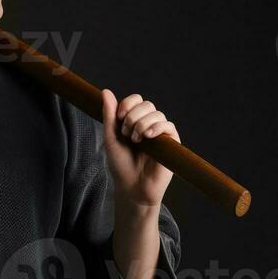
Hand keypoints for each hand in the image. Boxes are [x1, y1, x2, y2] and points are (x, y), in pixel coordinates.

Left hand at [101, 90, 180, 207]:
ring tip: (136, 140)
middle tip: (126, 134)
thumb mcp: (111, 138)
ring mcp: (161, 133)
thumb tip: (106, 91)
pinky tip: (148, 137)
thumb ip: (109, 115)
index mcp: (135, 121)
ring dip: (142, 124)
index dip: (128, 104)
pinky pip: (168, 125)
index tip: (120, 117)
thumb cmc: (120, 165)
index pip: (136, 100)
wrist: (132, 187)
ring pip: (157, 114)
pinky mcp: (171, 143)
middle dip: (134, 116)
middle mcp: (149, 124)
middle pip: (147, 104)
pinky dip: (157, 127)